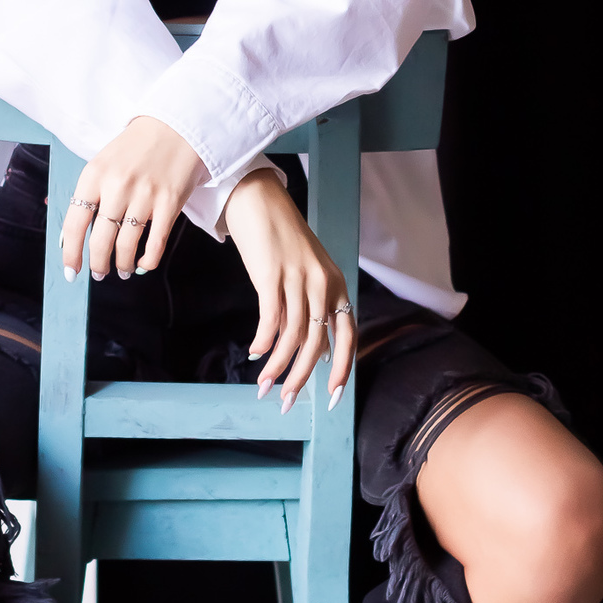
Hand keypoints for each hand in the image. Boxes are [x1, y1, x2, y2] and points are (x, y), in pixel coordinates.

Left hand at [60, 116, 207, 279]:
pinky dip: (148, 260)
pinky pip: (155, 243)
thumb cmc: (136, 147)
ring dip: (122, 265)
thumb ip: (88, 195)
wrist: (177, 126)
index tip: (71, 271)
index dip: (71, 253)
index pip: (74, 223)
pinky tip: (143, 264)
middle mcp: (117, 187)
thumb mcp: (103, 163)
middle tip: (98, 274)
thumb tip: (72, 236)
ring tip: (122, 270)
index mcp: (94, 175)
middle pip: (100, 240)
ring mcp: (144, 196)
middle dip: (97, 264)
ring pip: (126, 246)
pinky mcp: (169, 203)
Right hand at [223, 170, 355, 411]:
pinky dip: (263, 341)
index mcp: (336, 286)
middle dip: (300, 378)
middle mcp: (322, 285)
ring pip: (292, 337)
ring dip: (276, 366)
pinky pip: (271, 319)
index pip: (348, 336)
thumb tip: (318, 348)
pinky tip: (255, 353)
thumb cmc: (282, 239)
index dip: (342, 369)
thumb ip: (315, 306)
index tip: (331, 398)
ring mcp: (298, 279)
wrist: (259, 200)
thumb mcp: (309, 272)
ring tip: (263, 386)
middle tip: (285, 401)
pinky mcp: (272, 275)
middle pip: (317, 344)